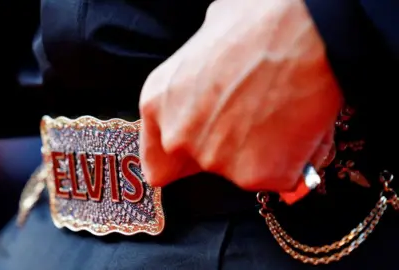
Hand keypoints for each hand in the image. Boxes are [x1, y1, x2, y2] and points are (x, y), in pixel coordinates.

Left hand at [139, 0, 341, 192]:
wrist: (309, 32)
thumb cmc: (259, 24)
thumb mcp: (207, 39)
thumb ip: (199, 78)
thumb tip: (214, 83)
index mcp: (158, 103)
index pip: (158, 164)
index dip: (183, 161)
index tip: (202, 154)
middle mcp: (178, 137)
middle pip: (200, 167)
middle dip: (225, 151)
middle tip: (252, 120)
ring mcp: (216, 160)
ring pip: (240, 172)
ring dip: (260, 154)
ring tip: (280, 114)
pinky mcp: (256, 175)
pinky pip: (275, 177)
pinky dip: (290, 162)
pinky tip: (299, 127)